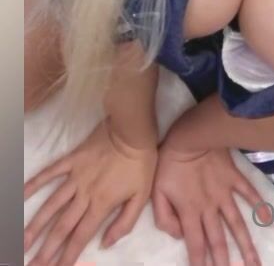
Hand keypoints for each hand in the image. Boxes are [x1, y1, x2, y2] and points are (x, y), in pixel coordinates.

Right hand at [23, 117, 157, 264]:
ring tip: (24, 242)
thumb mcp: (142, 196)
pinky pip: (50, 173)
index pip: (80, 236)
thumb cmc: (141, 163)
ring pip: (52, 204)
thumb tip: (105, 243)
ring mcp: (76, 176)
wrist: (133, 131)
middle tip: (33, 264)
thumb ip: (125, 223)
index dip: (67, 256)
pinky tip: (21, 194)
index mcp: (102, 204)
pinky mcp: (72, 159)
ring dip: (36, 224)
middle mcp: (84, 194)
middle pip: (62, 226)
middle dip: (47, 248)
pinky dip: (35, 183)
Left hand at [152, 141, 273, 265]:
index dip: (201, 263)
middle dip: (225, 261)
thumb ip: (164, 218)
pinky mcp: (234, 178)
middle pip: (219, 240)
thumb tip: (179, 235)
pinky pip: (248, 193)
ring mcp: (225, 193)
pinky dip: (259, 205)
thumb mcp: (156, 192)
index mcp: (190, 212)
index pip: (196, 245)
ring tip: (254, 262)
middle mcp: (210, 208)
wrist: (190, 136)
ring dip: (246, 245)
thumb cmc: (169, 164)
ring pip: (237, 223)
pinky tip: (268, 219)